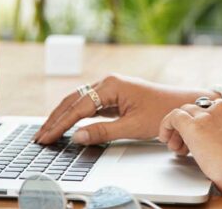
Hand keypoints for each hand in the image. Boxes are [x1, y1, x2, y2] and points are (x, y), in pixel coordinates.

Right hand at [35, 74, 213, 145]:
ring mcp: (109, 88)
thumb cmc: (161, 112)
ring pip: (78, 102)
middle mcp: (107, 82)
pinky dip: (74, 115)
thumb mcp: (132, 127)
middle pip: (72, 100)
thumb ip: (102, 132)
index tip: (46, 137)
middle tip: (39, 137)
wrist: (182, 104)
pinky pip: (88, 105)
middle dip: (54, 119)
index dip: (59, 124)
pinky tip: (65, 125)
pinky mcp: (113, 96)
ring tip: (47, 132)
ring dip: (62, 116)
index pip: (77, 107)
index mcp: (111, 85)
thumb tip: (76, 137)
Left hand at [158, 99, 221, 196]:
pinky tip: (165, 138)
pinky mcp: (194, 125)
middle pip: (200, 108)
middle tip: (190, 144)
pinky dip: (166, 125)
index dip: (207, 120)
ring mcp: (208, 114)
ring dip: (181, 128)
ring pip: (186, 111)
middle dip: (194, 124)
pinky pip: (174, 117)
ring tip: (179, 146)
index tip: (205, 134)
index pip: (216, 105)